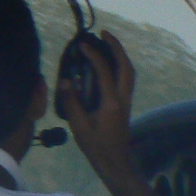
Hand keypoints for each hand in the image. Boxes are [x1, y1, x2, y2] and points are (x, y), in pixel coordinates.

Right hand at [56, 31, 138, 178]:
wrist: (115, 161)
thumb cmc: (96, 146)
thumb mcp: (79, 125)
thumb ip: (72, 102)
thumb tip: (66, 80)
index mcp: (111, 103)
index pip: (105, 72)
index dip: (94, 56)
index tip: (83, 44)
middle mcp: (123, 99)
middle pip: (126, 67)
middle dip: (116, 48)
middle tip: (103, 33)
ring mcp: (127, 101)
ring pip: (129, 72)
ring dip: (120, 55)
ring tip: (106, 42)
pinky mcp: (125, 104)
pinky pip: (126, 79)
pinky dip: (120, 66)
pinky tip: (108, 63)